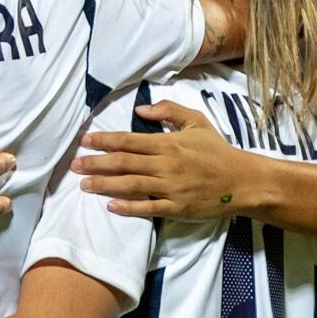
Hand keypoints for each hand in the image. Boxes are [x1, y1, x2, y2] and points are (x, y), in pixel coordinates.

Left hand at [73, 103, 254, 221]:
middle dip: (96, 163)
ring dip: (105, 185)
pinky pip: (148, 208)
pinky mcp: (176, 207)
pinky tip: (111, 206)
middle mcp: (166, 165)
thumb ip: (169, 111)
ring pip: (131, 185)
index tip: (85, 141)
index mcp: (168, 143)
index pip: (129, 140)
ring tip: (83, 184)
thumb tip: (142, 109)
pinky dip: (129, 207)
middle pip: (124, 163)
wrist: (243, 180)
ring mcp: (170, 187)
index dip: (104, 140)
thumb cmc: (217, 151)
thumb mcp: (197, 121)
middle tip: (73, 165)